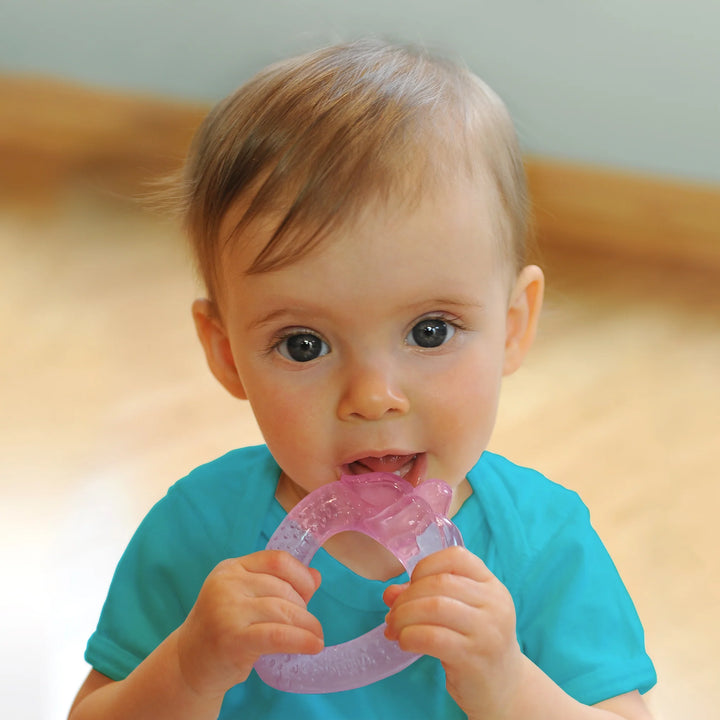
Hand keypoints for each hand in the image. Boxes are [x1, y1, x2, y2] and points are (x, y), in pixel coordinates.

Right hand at [175, 550, 323, 698]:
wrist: (188, 664)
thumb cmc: (224, 628)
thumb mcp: (246, 598)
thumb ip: (278, 584)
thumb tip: (316, 576)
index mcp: (231, 568)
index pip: (276, 560)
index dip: (300, 575)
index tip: (310, 592)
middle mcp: (227, 584)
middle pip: (282, 588)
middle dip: (303, 607)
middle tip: (308, 624)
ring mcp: (227, 610)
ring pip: (283, 611)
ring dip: (307, 625)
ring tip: (316, 636)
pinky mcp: (232, 639)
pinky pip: (277, 635)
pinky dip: (301, 640)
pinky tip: (314, 645)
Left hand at [383, 546, 524, 718]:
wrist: (504, 688)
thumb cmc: (476, 643)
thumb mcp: (459, 613)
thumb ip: (427, 596)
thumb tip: (390, 593)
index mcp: (491, 585)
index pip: (457, 557)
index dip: (426, 565)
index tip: (412, 584)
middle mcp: (494, 604)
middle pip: (440, 583)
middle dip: (407, 597)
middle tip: (392, 613)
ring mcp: (487, 631)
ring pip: (434, 607)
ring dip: (403, 616)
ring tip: (393, 628)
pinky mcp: (473, 658)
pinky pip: (432, 637)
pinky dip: (410, 636)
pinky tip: (404, 642)